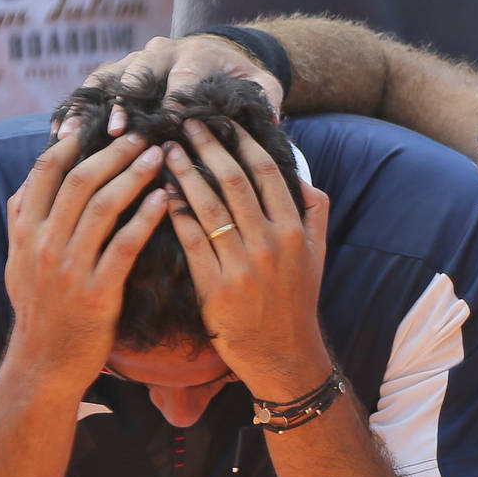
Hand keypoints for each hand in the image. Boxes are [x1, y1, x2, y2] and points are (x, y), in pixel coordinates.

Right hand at [3, 132, 168, 386]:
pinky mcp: (96, 291)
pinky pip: (125, 245)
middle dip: (113, 152)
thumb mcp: (17, 263)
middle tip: (142, 135)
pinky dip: (146, 217)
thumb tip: (29, 185)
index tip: (98, 125)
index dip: (73, 143)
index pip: (45, 172)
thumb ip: (22, 222)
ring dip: (134, 175)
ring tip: (159, 157)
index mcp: (24, 232)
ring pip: (104, 206)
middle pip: (80, 181)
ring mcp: (68, 268)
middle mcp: (42, 244)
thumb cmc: (40, 311)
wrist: (45, 364)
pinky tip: (165, 200)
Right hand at [62, 34, 284, 139]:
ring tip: (71, 135)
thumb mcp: (262, 85)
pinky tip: (59, 136)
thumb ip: (268, 98)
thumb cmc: (242, 78)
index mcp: (196, 55)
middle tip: (118, 130)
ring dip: (89, 108)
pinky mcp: (117, 74)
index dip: (175, 101)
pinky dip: (76, 110)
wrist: (221, 55)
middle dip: (126, 102)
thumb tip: (273, 118)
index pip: (183, 78)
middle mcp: (160, 52)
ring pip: (106, 80)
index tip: (170, 125)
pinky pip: (92, 90)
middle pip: (137, 74)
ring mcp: (135, 61)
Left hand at [161, 119, 332, 398]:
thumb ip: (315, 212)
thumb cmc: (296, 302)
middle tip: (186, 122)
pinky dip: (175, 213)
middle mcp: (270, 244)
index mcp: (294, 231)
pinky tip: (160, 193)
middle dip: (208, 147)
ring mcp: (243, 266)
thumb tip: (304, 176)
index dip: (243, 142)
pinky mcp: (216, 287)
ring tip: (167, 150)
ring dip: (186, 173)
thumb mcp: (317, 256)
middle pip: (234, 182)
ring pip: (208, 206)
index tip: (223, 122)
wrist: (283, 354)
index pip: (266, 173)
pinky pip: (192, 240)